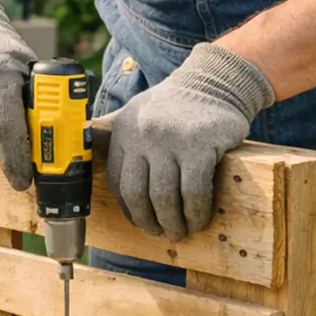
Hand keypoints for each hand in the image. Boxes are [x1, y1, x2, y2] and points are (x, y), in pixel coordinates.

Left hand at [103, 43, 274, 241]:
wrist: (214, 83)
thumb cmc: (176, 107)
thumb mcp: (140, 114)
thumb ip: (124, 141)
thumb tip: (102, 173)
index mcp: (124, 131)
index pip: (117, 181)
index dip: (129, 208)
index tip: (141, 221)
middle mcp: (142, 135)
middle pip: (139, 194)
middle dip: (150, 221)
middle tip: (163, 233)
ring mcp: (171, 140)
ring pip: (166, 197)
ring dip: (174, 222)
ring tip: (182, 230)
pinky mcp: (200, 145)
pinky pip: (194, 192)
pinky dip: (197, 212)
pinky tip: (200, 218)